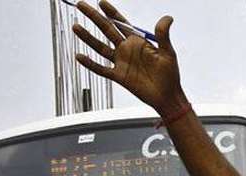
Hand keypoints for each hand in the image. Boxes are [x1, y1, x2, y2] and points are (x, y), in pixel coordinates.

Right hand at [72, 1, 186, 114]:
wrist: (167, 96)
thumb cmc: (170, 75)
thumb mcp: (168, 52)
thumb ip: (163, 35)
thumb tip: (168, 18)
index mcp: (138, 41)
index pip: (121, 23)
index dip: (111, 12)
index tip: (101, 2)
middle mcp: (126, 50)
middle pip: (107, 30)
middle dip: (94, 17)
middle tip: (81, 4)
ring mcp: (121, 62)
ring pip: (100, 47)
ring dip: (88, 37)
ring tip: (76, 26)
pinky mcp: (119, 76)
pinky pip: (101, 69)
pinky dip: (90, 63)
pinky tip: (79, 56)